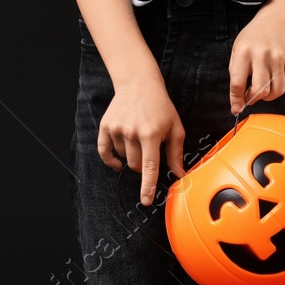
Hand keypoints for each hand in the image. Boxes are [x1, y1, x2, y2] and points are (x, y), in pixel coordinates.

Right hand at [97, 77, 185, 205]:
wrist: (138, 83)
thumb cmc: (160, 106)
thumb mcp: (175, 127)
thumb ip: (176, 152)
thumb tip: (179, 174)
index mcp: (151, 134)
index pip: (149, 167)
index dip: (148, 186)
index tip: (146, 201)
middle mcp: (132, 132)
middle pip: (136, 165)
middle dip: (143, 165)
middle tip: (149, 150)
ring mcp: (117, 129)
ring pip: (123, 158)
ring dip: (130, 156)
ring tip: (138, 139)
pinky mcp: (106, 126)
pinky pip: (104, 151)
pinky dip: (111, 160)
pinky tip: (117, 163)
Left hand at [229, 10, 284, 116]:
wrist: (275, 22)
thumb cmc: (253, 37)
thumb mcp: (237, 50)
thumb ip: (235, 74)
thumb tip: (237, 100)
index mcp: (244, 52)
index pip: (238, 83)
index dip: (236, 100)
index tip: (236, 108)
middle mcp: (262, 55)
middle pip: (259, 90)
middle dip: (253, 100)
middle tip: (250, 98)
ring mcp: (278, 59)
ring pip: (275, 91)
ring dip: (267, 97)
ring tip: (261, 91)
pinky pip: (283, 84)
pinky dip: (276, 88)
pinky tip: (270, 80)